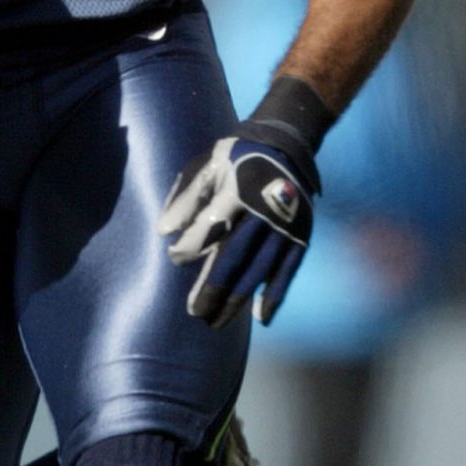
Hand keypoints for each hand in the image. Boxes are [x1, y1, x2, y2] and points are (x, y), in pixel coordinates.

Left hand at [159, 77, 327, 327]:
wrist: (285, 143)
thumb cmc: (236, 157)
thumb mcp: (207, 165)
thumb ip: (186, 197)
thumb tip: (164, 230)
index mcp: (236, 190)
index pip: (209, 229)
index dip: (190, 248)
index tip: (176, 260)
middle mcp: (263, 210)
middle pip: (234, 257)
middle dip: (213, 288)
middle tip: (196, 313)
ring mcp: (285, 225)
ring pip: (259, 269)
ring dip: (238, 299)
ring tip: (218, 322)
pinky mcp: (301, 234)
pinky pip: (288, 269)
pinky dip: (275, 293)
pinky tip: (261, 316)